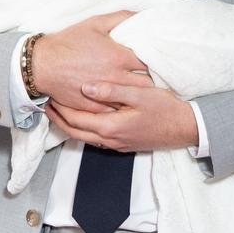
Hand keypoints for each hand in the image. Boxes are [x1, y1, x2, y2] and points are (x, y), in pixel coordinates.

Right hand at [32, 13, 151, 110]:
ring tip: (146, 93)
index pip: (150, 62)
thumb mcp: (95, 23)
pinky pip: (116, 110)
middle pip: (147, 84)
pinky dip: (123, 106)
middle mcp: (115, 77)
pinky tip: (126, 103)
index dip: (158, 62)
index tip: (161, 61)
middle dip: (153, 81)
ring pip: (133, 99)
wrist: (42, 65)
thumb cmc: (68, 43)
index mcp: (118, 57)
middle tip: (157, 78)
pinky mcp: (95, 107)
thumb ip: (121, 17)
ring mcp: (106, 95)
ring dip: (140, 96)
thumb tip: (141, 15)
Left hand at [45, 83, 198, 151]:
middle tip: (47, 103)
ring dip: (69, 124)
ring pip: (84, 137)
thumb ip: (112, 90)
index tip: (49, 95)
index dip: (60, 108)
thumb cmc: (166, 109)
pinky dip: (83, 128)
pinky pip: (95, 138)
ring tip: (60, 109)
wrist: (186, 129)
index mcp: (110, 127)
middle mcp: (110, 140)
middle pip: (74, 132)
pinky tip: (83, 116)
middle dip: (58, 118)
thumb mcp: (140, 94)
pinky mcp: (123, 144)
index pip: (75, 120)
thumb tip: (86, 88)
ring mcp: (116, 144)